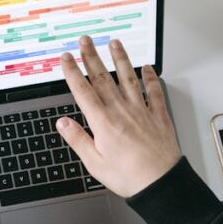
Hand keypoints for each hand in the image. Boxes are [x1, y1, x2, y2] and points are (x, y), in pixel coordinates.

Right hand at [56, 36, 181, 197]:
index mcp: (103, 122)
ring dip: (120, 59)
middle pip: (103, 78)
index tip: (66, 58)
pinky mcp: (158, 116)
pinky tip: (147, 68)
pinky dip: (151, 78)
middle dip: (91, 57)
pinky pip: (154, 91)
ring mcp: (141, 110)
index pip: (83, 91)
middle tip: (85, 41)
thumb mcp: (95, 163)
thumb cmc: (129, 176)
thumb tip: (62, 123)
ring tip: (114, 43)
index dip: (72, 72)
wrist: (160, 182)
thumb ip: (78, 139)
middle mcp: (121, 111)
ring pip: (128, 78)